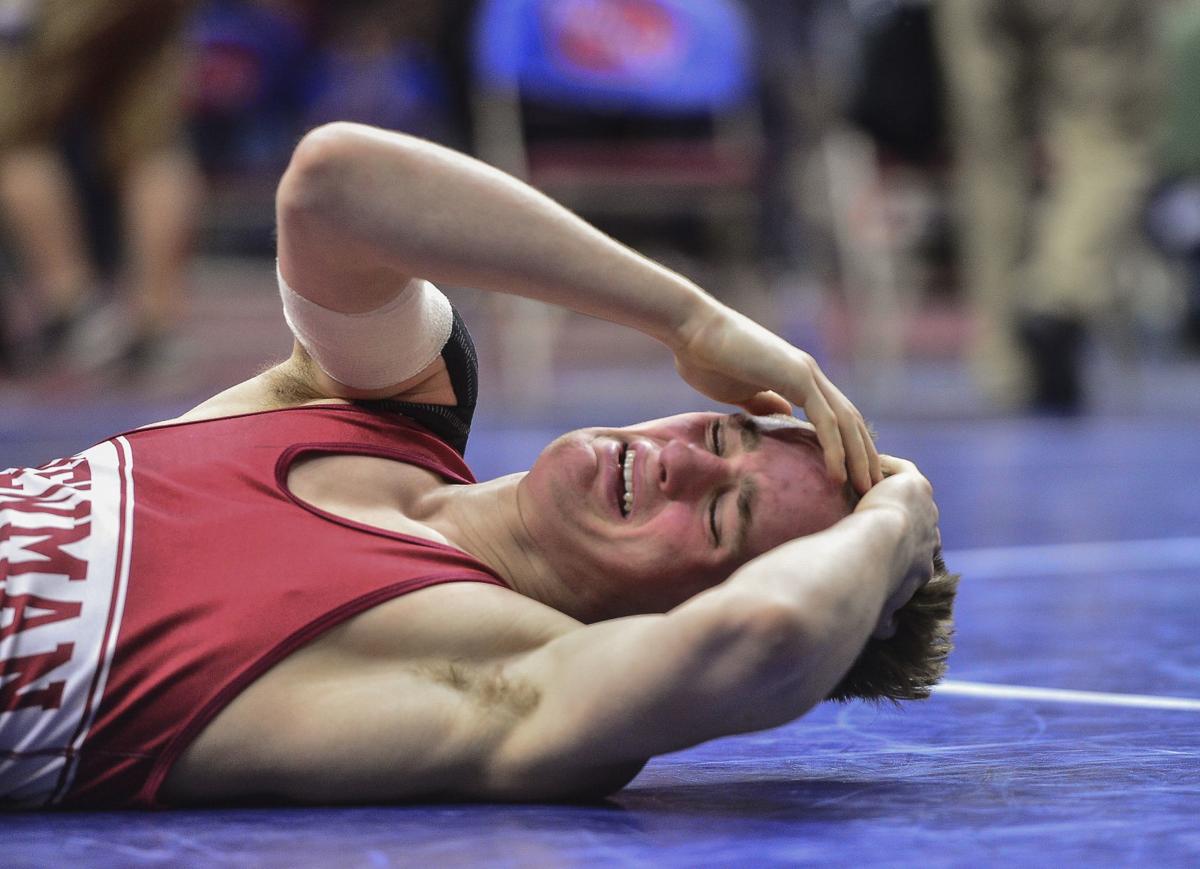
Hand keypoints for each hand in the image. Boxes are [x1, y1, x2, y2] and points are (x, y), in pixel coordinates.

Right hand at [673, 301, 880, 492]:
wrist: (691, 329)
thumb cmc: (705, 358)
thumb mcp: (739, 391)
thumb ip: (762, 402)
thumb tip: (781, 414)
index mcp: (797, 377)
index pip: (835, 416)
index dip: (848, 446)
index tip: (853, 476)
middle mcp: (809, 374)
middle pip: (850, 421)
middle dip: (864, 456)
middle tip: (871, 489)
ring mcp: (806, 373)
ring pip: (846, 422)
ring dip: (859, 458)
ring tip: (866, 489)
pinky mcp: (797, 377)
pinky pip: (826, 420)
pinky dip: (836, 449)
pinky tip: (838, 474)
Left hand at [853, 455, 939, 638]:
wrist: (874, 550)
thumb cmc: (870, 584)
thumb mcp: (879, 609)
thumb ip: (884, 621)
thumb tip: (889, 633)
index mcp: (922, 568)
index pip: (914, 555)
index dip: (898, 547)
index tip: (876, 542)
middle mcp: (930, 538)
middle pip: (916, 522)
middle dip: (899, 517)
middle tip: (867, 509)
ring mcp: (927, 510)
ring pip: (910, 495)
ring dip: (890, 490)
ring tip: (860, 484)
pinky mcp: (917, 485)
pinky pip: (902, 469)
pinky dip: (885, 465)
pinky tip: (861, 464)